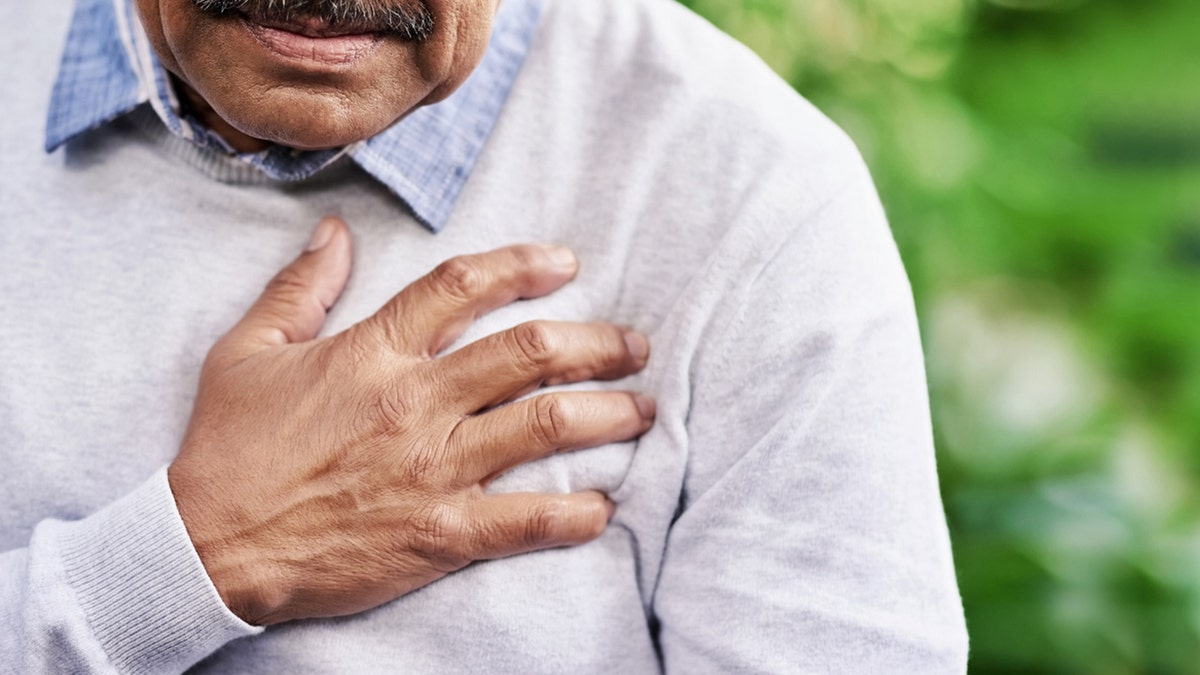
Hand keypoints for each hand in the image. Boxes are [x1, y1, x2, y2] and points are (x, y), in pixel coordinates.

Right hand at [167, 217, 653, 625]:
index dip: (523, 265)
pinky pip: (525, 520)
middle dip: (597, 343)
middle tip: (633, 346)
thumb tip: (333, 232)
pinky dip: (574, 514)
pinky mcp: (438, 534)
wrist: (208, 547)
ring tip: (645, 410)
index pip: (463, 286)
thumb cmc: (228, 449)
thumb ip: (299, 287)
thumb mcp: (248, 351)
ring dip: (609, 414)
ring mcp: (431, 468)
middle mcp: (415, 402)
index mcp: (372, 352)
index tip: (565, 263)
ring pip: (545, 425)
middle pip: (530, 351)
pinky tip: (604, 508)